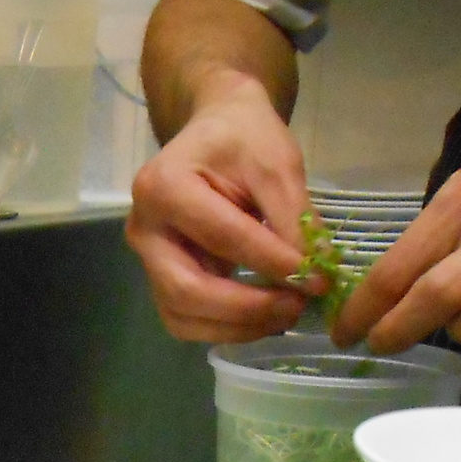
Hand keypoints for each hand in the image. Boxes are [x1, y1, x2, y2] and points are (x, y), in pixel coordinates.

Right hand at [125, 74, 314, 343]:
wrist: (217, 132)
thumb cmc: (245, 139)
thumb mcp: (277, 165)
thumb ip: (295, 219)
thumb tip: (316, 275)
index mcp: (163, 186)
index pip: (221, 237)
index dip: (271, 263)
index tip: (317, 280)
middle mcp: (143, 229)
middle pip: (188, 290)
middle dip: (248, 307)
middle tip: (297, 306)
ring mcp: (146, 260)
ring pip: (183, 316)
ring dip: (238, 327)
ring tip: (285, 314)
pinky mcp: (159, 280)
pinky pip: (186, 320)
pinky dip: (226, 329)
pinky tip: (262, 317)